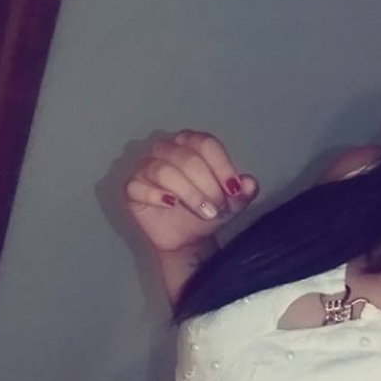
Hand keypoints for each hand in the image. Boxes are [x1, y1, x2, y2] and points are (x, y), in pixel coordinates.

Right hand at [125, 130, 257, 252]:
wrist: (188, 237)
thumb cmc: (209, 209)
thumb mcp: (234, 203)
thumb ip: (244, 191)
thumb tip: (249, 183)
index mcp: (192, 143)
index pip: (206, 143)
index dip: (221, 166)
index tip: (233, 191)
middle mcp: (167, 149)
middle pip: (187, 157)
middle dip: (207, 186)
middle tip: (218, 208)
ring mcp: (146, 167)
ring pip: (163, 170)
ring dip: (188, 193)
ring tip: (204, 212)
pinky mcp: (132, 188)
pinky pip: (137, 185)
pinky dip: (156, 195)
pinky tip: (171, 205)